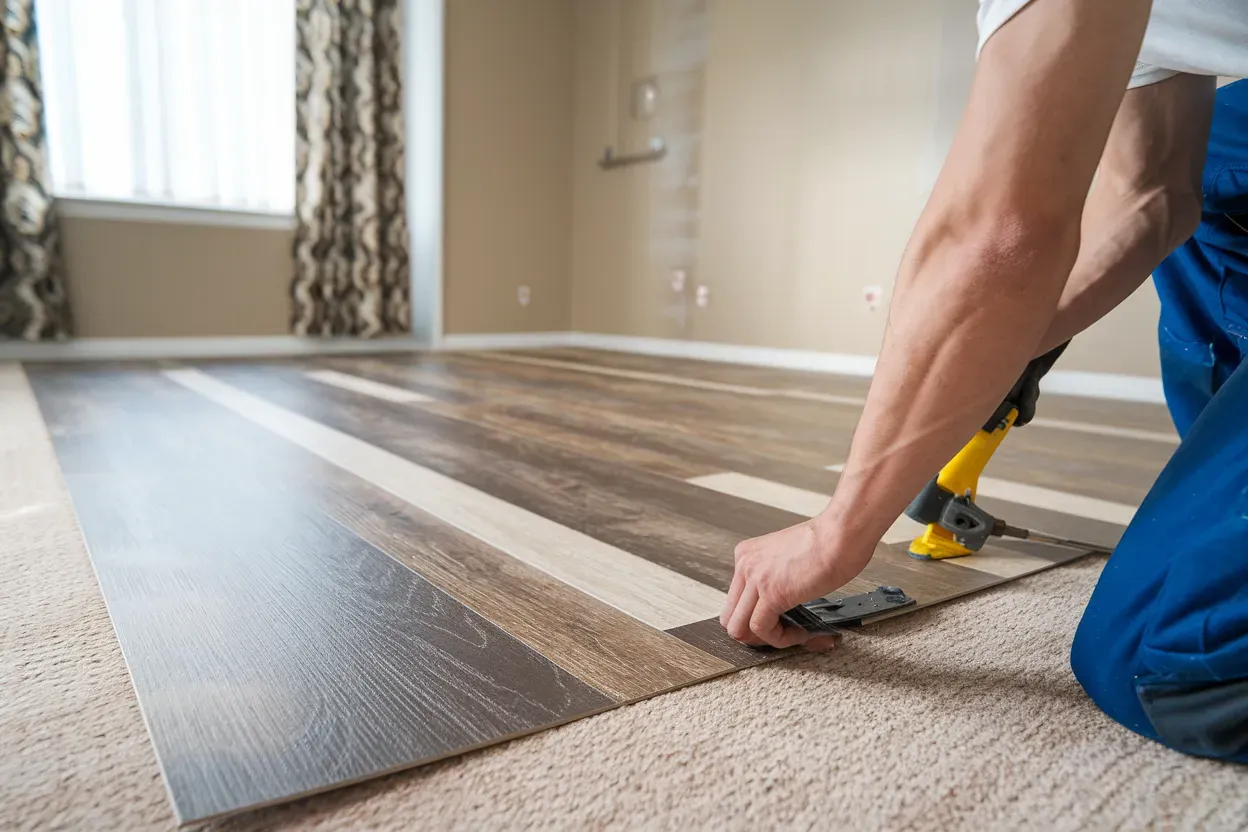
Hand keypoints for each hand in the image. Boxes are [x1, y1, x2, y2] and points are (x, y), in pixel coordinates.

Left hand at [720, 514, 872, 649]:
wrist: (843, 533)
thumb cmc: (830, 543)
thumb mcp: (789, 560)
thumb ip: (776, 580)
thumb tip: (779, 610)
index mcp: (747, 556)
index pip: (735, 602)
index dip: (755, 621)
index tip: (781, 624)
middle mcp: (745, 565)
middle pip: (730, 618)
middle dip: (756, 635)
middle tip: (783, 635)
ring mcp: (755, 579)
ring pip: (739, 628)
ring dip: (768, 640)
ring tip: (795, 634)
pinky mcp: (772, 593)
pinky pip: (762, 630)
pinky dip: (781, 639)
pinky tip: (802, 632)